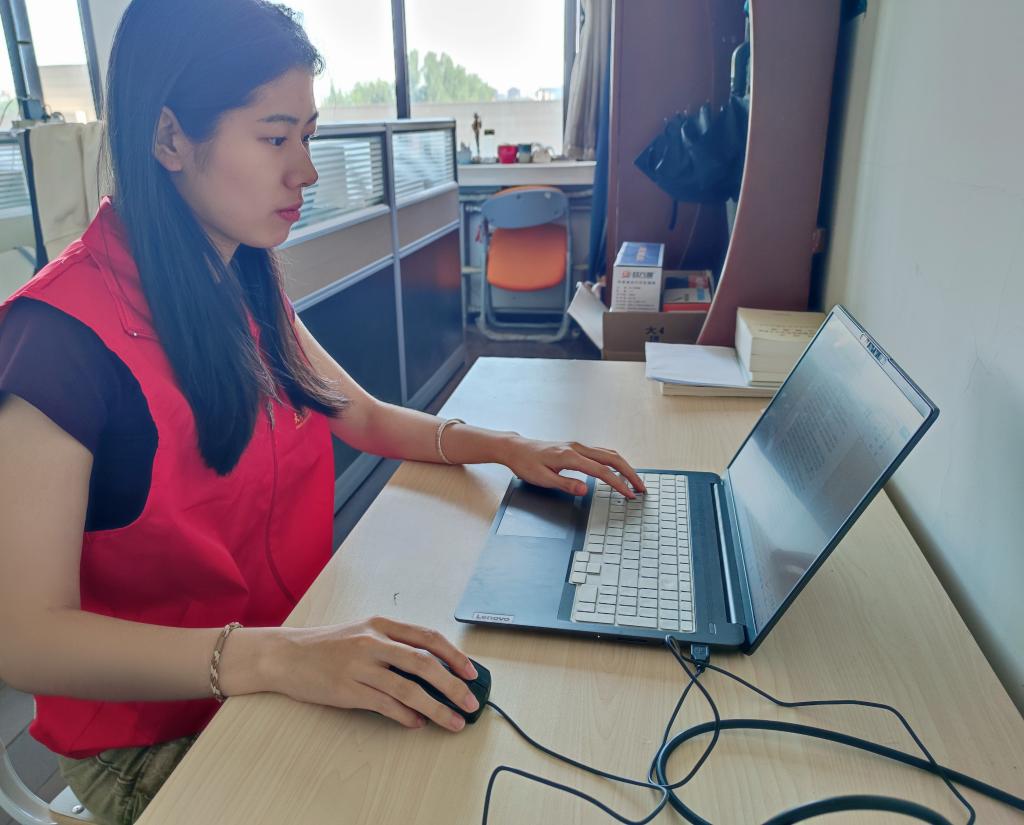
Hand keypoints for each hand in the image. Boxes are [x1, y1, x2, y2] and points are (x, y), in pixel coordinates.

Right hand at [268, 616, 478, 731]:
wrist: (286, 655)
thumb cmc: (328, 646)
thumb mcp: (363, 633)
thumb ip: (394, 645)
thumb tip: (433, 669)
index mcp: (381, 624)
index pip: (428, 637)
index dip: (454, 655)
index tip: (472, 672)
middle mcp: (373, 642)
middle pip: (424, 663)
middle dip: (453, 685)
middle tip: (470, 702)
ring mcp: (360, 666)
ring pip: (408, 689)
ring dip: (436, 708)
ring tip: (452, 721)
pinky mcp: (348, 690)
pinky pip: (385, 705)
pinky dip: (406, 716)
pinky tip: (418, 724)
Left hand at [500, 436, 645, 498]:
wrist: (517, 449)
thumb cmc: (527, 463)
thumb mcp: (542, 479)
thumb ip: (565, 484)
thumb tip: (585, 489)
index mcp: (570, 456)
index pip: (601, 471)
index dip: (618, 484)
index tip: (629, 494)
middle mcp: (577, 448)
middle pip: (612, 459)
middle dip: (629, 474)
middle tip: (641, 488)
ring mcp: (578, 446)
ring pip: (609, 454)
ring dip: (624, 467)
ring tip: (634, 481)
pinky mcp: (576, 448)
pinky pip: (601, 453)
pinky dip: (614, 462)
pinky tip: (618, 470)